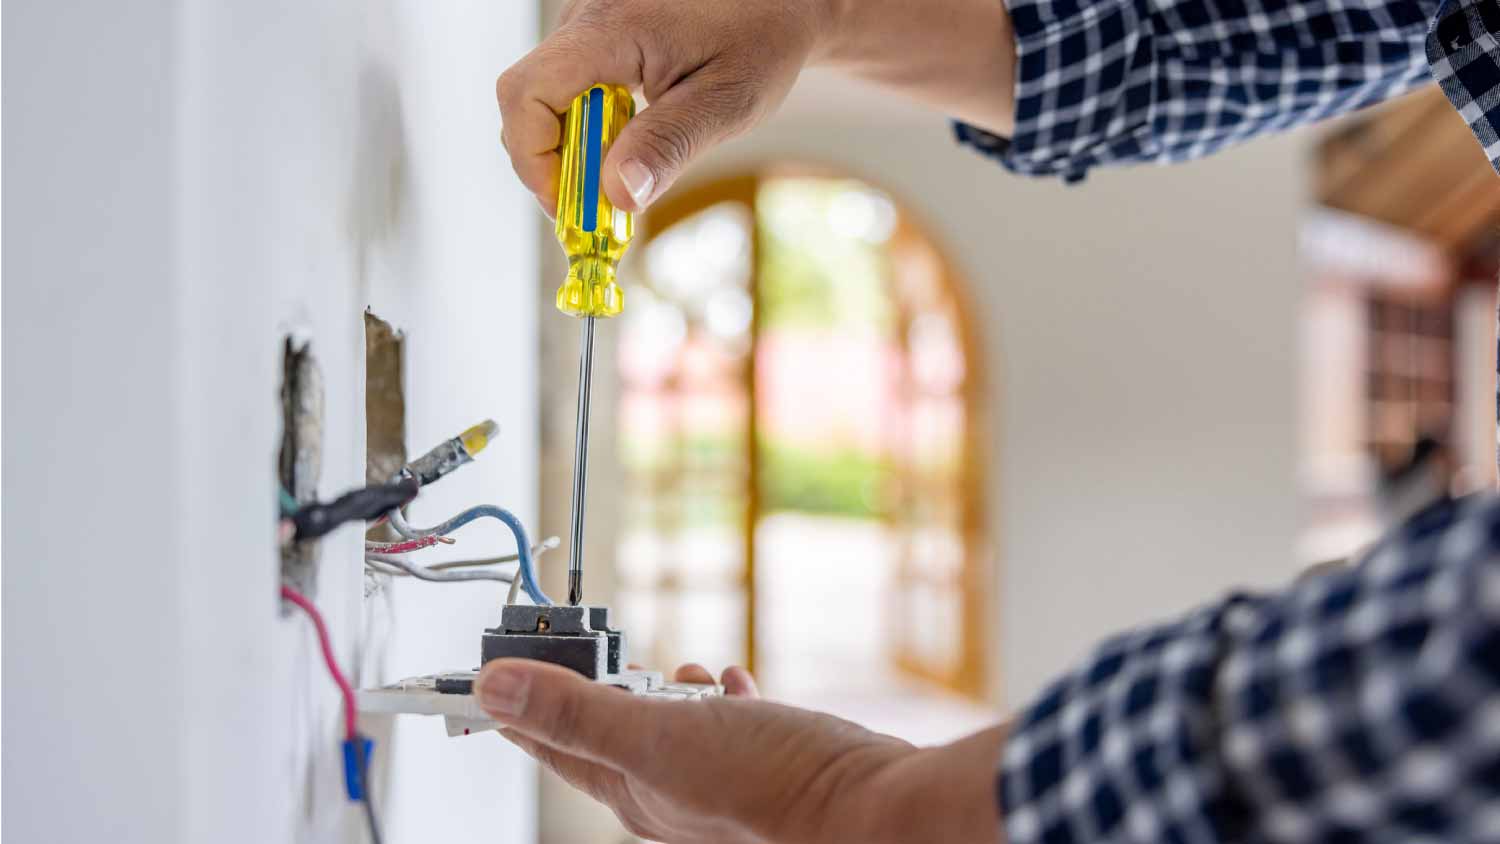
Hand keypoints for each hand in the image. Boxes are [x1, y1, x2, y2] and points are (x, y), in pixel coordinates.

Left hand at [475, 659, 1004, 843]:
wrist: (865, 804)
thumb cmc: (770, 783)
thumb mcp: (658, 735)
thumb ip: (576, 711)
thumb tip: (496, 687)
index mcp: (628, 789)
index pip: (546, 743)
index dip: (511, 707)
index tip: (483, 674)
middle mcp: (663, 791)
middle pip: (603, 731)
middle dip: (592, 686)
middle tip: (580, 648)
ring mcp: (710, 779)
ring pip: (664, 726)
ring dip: (660, 688)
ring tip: (673, 667)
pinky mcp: (754, 763)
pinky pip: (720, 726)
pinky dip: (716, 700)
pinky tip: (733, 685)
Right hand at [497, 0, 1015, 215]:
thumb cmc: (760, 40)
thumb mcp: (726, 102)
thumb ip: (668, 146)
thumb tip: (617, 197)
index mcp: (609, 30)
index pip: (527, 95)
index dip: (534, 160)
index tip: (572, 207)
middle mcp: (584, 20)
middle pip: (527, 103)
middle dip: (554, 164)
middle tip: (601, 206)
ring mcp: (584, 27)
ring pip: (544, 102)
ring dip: (574, 149)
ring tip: (625, 173)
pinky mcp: (592, 40)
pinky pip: (567, 92)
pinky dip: (587, 130)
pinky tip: (629, 143)